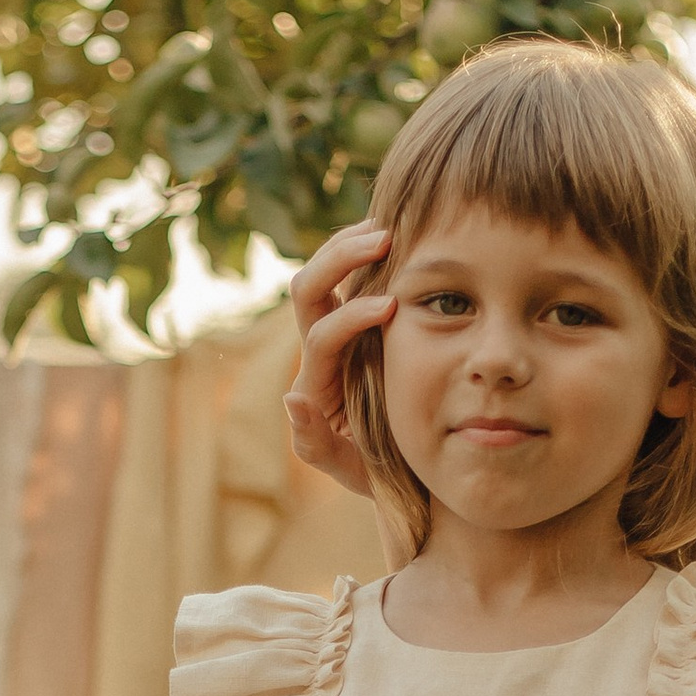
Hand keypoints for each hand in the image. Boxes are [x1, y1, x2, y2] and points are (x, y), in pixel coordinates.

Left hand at [283, 221, 396, 499]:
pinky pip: (356, 271)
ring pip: (326, 269)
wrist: (395, 464)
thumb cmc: (373, 472)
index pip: (323, 335)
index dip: (352, 315)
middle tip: (384, 238)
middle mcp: (320, 349)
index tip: (392, 306)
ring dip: (351, 241)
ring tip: (393, 223)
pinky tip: (404, 228)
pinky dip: (370, 245)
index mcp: (317, 382)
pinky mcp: (358, 315)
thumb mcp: (348, 468)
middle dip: (340, 258)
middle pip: (309, 287)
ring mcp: (337, 327)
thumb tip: (291, 399)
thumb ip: (314, 444)